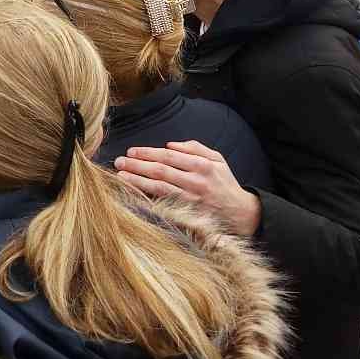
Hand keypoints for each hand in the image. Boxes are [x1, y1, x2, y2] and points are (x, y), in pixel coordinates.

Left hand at [115, 140, 262, 235]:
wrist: (240, 214)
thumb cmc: (224, 183)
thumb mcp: (217, 159)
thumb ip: (195, 148)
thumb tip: (169, 144)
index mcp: (203, 166)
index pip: (169, 156)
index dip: (148, 153)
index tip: (132, 151)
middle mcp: (196, 182)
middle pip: (160, 171)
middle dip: (137, 165)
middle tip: (119, 162)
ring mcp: (191, 200)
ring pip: (159, 189)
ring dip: (137, 182)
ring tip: (120, 176)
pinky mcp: (188, 214)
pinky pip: (164, 205)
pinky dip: (147, 200)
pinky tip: (133, 195)